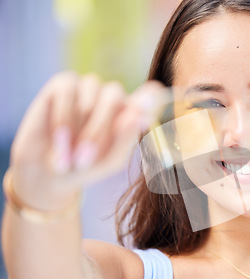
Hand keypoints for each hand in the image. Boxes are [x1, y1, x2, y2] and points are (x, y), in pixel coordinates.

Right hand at [9, 71, 164, 210]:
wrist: (49, 173)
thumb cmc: (87, 166)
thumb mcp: (111, 160)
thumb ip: (127, 139)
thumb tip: (138, 116)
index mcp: (131, 113)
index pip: (150, 95)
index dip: (151, 97)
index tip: (148, 107)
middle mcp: (112, 97)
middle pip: (114, 97)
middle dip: (98, 130)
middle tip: (85, 160)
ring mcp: (89, 88)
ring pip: (91, 92)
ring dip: (78, 127)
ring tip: (70, 156)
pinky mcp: (63, 84)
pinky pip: (67, 91)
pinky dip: (63, 117)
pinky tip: (59, 139)